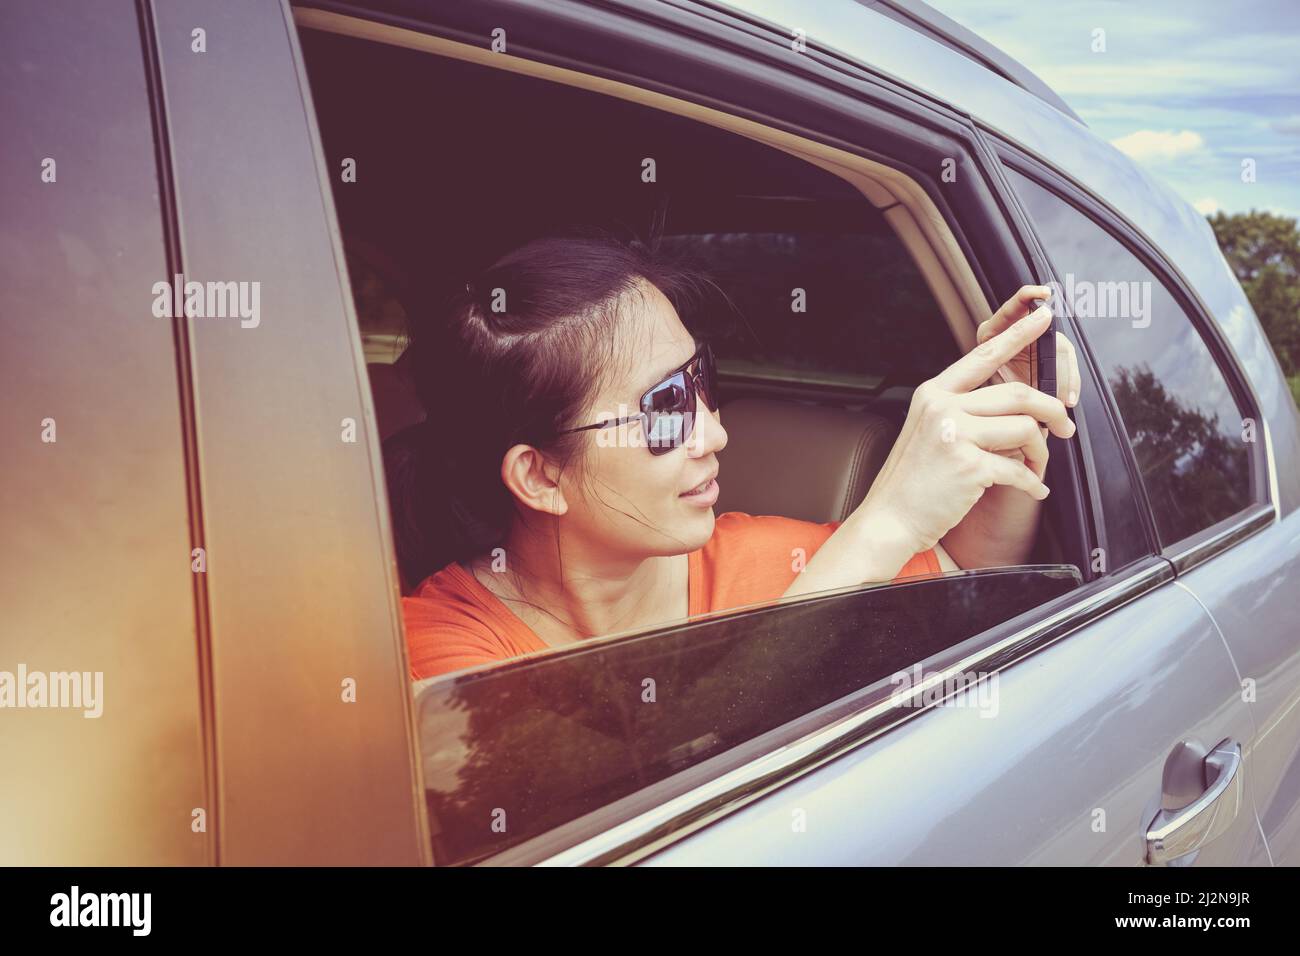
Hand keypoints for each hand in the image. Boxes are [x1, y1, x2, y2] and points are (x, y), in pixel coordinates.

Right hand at [856, 299, 1075, 552]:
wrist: (890, 518)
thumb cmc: (913, 480)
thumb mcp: (930, 432)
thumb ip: (963, 412)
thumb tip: (1017, 410)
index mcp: (934, 394)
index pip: (983, 355)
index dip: (1018, 335)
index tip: (1043, 318)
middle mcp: (942, 407)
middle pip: (1017, 394)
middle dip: (1052, 410)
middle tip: (1065, 426)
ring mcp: (954, 435)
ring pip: (1025, 429)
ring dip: (1041, 451)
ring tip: (1039, 467)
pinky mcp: (968, 466)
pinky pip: (1018, 469)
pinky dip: (1032, 483)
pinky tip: (1034, 490)